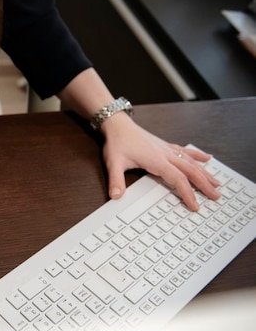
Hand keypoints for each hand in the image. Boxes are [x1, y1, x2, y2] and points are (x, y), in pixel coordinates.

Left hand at [101, 113, 220, 210]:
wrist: (117, 124)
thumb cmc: (116, 142)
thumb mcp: (113, 163)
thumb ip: (116, 181)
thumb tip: (115, 196)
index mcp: (156, 160)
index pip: (178, 179)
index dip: (188, 193)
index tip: (195, 206)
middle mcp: (166, 154)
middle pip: (191, 171)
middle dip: (205, 185)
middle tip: (217, 196)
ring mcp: (167, 149)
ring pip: (191, 162)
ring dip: (205, 173)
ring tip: (217, 183)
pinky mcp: (165, 145)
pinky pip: (185, 151)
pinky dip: (198, 156)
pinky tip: (207, 158)